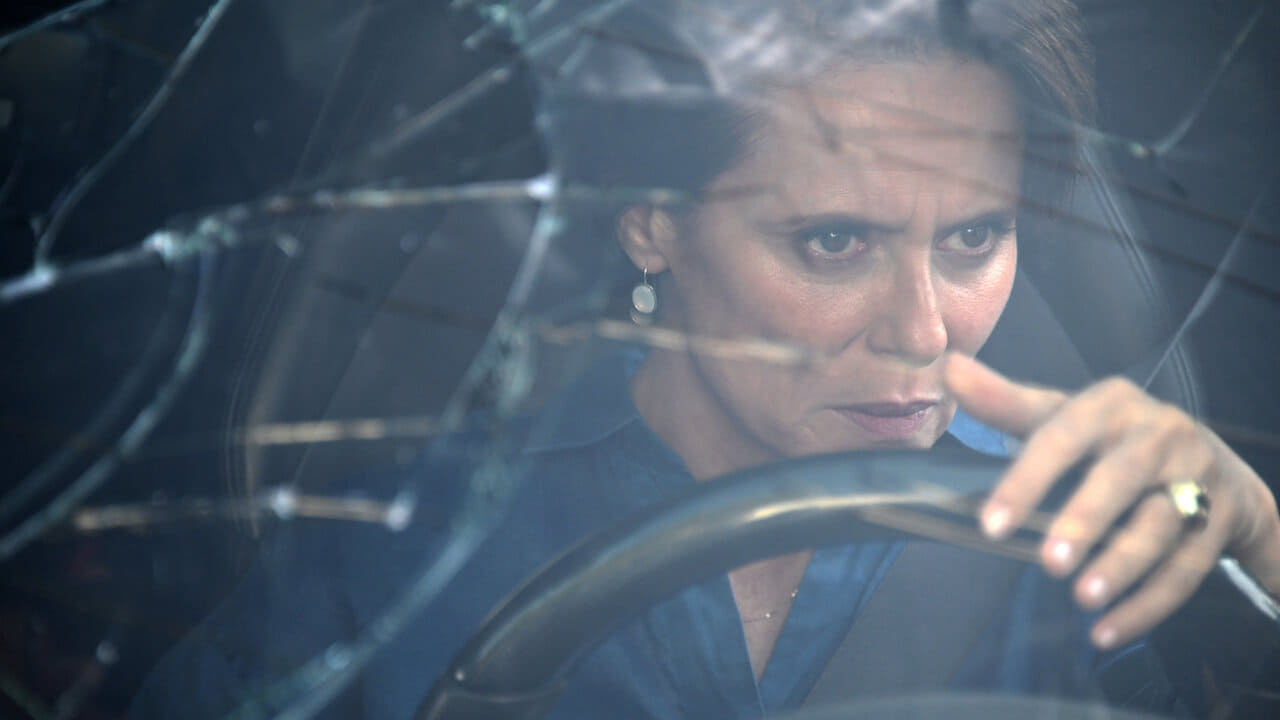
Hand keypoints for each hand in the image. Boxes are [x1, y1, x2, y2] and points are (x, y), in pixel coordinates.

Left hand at [943, 353, 1279, 648]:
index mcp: (1109, 405)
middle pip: (1119, 478)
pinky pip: (1186, 568)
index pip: (1061, 438)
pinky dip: (1147, 604)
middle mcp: (1158, 434)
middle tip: (1048, 563)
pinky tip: (1106, 631)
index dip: (1026, 480)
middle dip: (1084, 521)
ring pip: (1160, 525)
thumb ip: (1005, 402)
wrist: (1217, 465)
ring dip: (1121, 566)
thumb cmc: (1116, 439)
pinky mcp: (1220, 521)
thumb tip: (948, 369)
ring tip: (1082, 600)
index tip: (991, 524)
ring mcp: (1196, 476)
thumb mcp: (1064, 415)